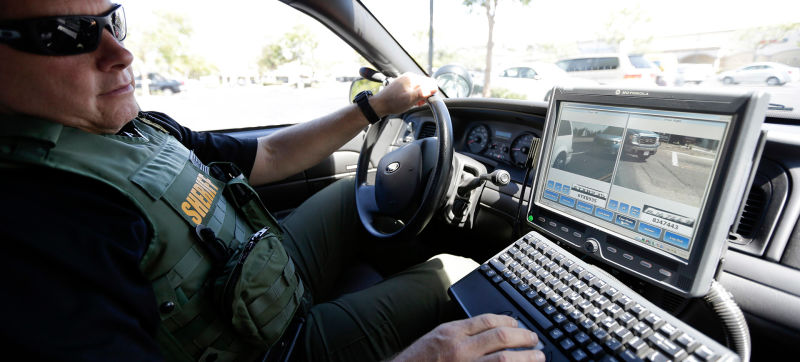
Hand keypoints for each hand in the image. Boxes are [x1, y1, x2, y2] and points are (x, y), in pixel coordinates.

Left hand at [370, 72, 437, 116]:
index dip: (432, 92)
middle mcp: (410, 76)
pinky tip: (411, 100)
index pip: (430, 82)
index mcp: (412, 78)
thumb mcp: (410, 100)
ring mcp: (406, 79)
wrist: (380, 104)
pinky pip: (414, 88)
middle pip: (426, 84)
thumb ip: (422, 93)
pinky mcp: (403, 84)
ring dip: (420, 95)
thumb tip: (433, 89)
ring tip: (415, 102)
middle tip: (420, 103)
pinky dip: (415, 94)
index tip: (427, 100)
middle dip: (425, 94)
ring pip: (420, 86)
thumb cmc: (393, 103)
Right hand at [390, 313, 544, 361]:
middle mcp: (460, 350)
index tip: (519, 326)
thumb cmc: (419, 359)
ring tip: (538, 357)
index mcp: (452, 332)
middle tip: (535, 340)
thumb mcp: (437, 337)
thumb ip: (462, 331)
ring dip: (526, 358)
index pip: (488, 320)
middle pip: (501, 339)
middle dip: (523, 338)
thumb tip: (489, 329)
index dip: (509, 322)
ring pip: (504, 360)